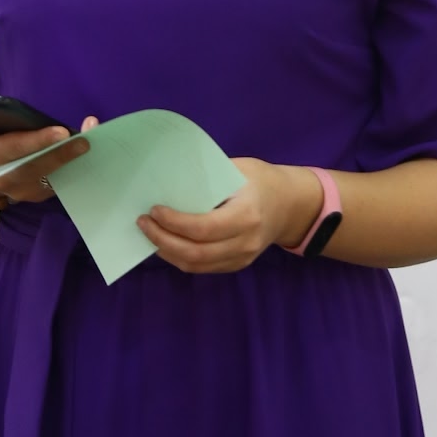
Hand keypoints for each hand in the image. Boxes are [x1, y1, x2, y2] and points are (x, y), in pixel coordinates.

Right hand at [0, 111, 94, 206]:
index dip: (39, 141)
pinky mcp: (36, 194)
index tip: (60, 131)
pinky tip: (91, 152)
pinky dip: (76, 169)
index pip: (16, 149)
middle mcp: (6, 179)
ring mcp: (22, 190)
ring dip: (74, 161)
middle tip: (86, 136)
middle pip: (39, 167)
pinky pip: (59, 183)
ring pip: (52, 178)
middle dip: (65, 152)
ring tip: (93, 140)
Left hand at [137, 157, 321, 274]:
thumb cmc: (262, 180)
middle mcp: (245, 241)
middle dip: (162, 240)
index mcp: (246, 215)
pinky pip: (204, 268)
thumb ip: (208, 177)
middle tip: (143, 224)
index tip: (154, 210)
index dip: (174, 223)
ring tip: (150, 234)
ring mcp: (243, 257)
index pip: (203, 228)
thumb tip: (168, 180)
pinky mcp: (238, 265)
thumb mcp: (239, 169)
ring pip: (196, 265)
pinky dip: (180, 258)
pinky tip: (167, 244)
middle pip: (195, 253)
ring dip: (168, 252)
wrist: (292, 205)